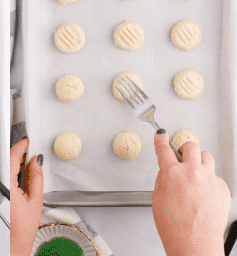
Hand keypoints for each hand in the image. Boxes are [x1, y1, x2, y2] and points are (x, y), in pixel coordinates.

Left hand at [9, 138, 42, 255]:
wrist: (12, 243)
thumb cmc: (22, 229)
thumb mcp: (36, 200)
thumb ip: (37, 177)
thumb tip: (36, 161)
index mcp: (6, 184)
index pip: (11, 158)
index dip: (20, 147)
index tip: (26, 141)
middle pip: (7, 161)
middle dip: (19, 155)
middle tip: (30, 153)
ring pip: (4, 168)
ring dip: (15, 164)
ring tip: (27, 166)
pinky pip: (2, 176)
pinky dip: (11, 172)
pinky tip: (20, 176)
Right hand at [152, 129, 229, 255]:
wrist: (195, 243)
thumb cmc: (175, 227)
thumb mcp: (157, 199)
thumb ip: (162, 180)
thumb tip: (167, 172)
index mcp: (171, 174)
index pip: (164, 149)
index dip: (161, 139)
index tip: (161, 134)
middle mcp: (192, 172)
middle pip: (191, 146)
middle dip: (185, 148)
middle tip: (182, 155)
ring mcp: (209, 179)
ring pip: (207, 157)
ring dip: (199, 162)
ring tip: (195, 173)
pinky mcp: (222, 188)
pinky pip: (216, 176)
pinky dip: (209, 180)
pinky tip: (204, 192)